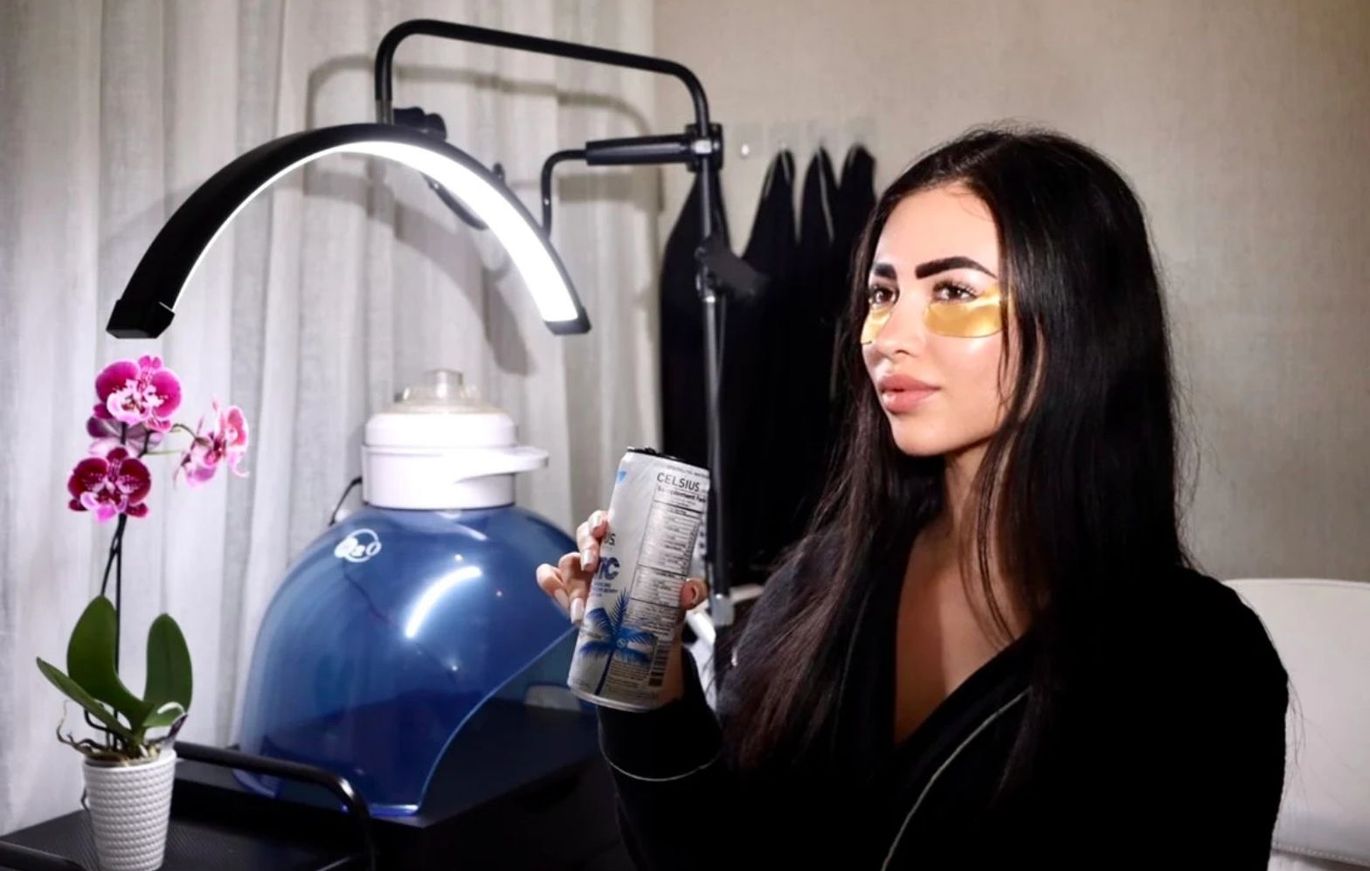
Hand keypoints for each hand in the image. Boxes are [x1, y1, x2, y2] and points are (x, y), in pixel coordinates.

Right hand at [535, 509, 708, 624]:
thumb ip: (691, 592)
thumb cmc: (662, 608)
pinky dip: (551, 584)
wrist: (652, 641)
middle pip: (585, 538)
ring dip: (571, 582)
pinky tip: (554, 590)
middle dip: (586, 548)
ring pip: (568, 564)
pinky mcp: (571, 595)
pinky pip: (553, 582)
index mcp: (626, 546)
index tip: (604, 528)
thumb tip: (689, 591)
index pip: (609, 521)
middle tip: (594, 565)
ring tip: (581, 606)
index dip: (601, 519)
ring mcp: (584, 575)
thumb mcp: (680, 599)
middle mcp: (603, 556)